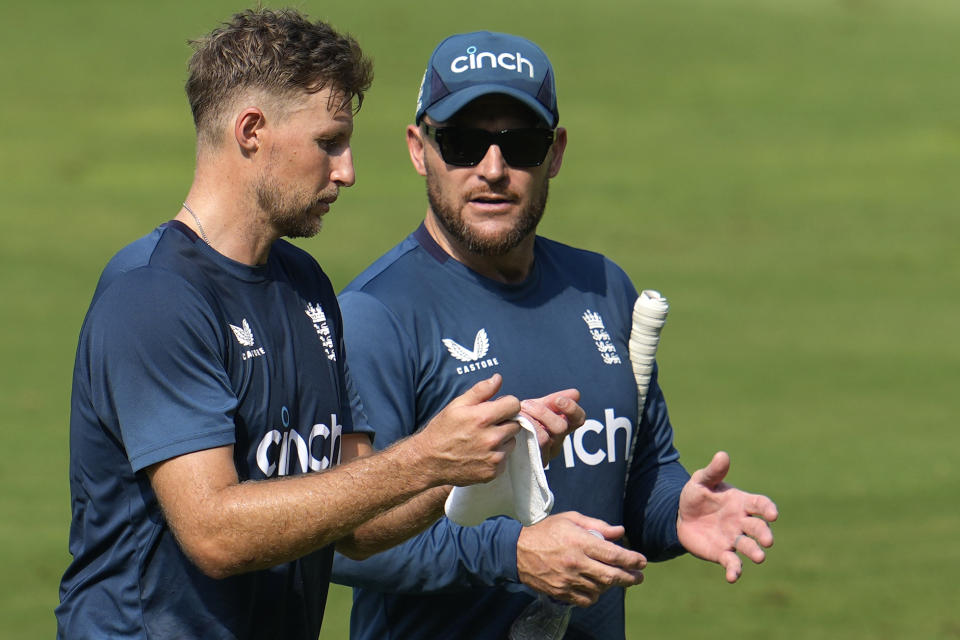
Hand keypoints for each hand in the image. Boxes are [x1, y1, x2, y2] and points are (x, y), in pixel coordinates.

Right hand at [414, 374, 520, 486]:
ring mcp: (493, 457)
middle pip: (515, 424)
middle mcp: (491, 438)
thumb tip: (498, 378)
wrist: (429, 461)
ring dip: (502, 440)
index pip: (514, 405)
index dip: (506, 404)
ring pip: (512, 442)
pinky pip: (505, 458)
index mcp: (483, 418)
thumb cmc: (442, 430)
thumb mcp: (457, 405)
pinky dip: (497, 455)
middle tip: (487, 426)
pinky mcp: (493, 472)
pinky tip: (481, 454)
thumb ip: (480, 390)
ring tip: (482, 440)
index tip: (497, 408)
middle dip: (504, 422)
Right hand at [517, 512, 645, 606]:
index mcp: (579, 542)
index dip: (631, 559)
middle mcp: (576, 563)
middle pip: (611, 576)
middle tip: (638, 576)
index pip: (613, 554)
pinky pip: (586, 599)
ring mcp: (568, 580)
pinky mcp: (561, 592)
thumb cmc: (545, 531)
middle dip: (630, 577)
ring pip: (600, 589)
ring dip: (612, 585)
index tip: (642, 561)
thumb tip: (619, 532)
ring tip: (616, 579)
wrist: (516, 551)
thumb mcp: (570, 519)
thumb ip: (597, 525)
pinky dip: (596, 595)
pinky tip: (596, 587)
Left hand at [520, 389, 584, 463]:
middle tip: (526, 404)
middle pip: (561, 427)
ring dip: (530, 422)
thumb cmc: (522, 418)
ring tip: (518, 413)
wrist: (502, 431)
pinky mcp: (533, 461)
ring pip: (545, 438)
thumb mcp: (538, 407)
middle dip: (543, 413)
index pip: (578, 419)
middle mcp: (558, 441)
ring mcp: (547, 453)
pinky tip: (514, 424)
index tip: (558, 400)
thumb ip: (553, 401)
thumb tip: (576, 393)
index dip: (572, 409)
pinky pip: (531, 447)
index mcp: (563, 426)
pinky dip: (523, 432)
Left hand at [676, 451, 778, 582]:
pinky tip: (732, 577)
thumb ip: (713, 471)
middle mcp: (742, 522)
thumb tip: (722, 454)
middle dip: (764, 533)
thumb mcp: (701, 481)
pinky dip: (734, 570)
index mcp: (741, 502)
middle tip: (767, 540)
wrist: (680, 516)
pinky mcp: (722, 553)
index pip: (760, 504)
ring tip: (759, 557)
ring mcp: (734, 538)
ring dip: (755, 552)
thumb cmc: (696, 495)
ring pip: (749, 547)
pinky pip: (732, 563)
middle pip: (759, 528)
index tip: (773, 513)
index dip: (768, 508)